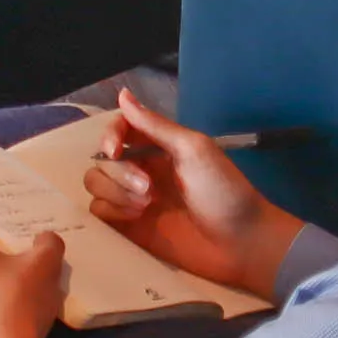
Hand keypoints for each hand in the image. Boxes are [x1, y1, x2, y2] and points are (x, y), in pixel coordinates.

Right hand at [80, 87, 299, 298]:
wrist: (240, 243)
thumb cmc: (223, 192)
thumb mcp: (193, 150)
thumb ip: (155, 125)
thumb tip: (123, 94)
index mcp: (160, 147)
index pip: (120, 129)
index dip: (110, 135)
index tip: (115, 150)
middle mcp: (143, 169)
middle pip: (103, 159)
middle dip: (120, 172)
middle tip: (149, 189)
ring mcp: (135, 199)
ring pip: (97, 184)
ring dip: (115, 191)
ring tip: (146, 206)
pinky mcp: (131, 228)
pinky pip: (100, 212)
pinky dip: (112, 211)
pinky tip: (136, 218)